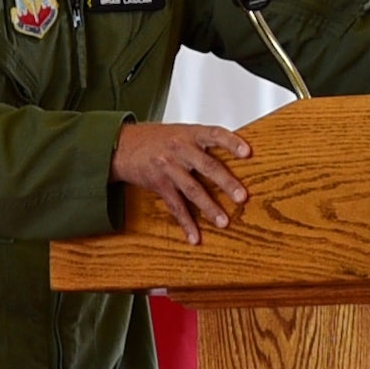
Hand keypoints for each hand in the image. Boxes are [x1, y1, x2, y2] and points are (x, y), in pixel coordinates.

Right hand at [110, 122, 250, 244]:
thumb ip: (202, 142)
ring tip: (223, 222)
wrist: (122, 145)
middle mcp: (180, 149)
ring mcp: (169, 167)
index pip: (214, 134)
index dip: (231, 142)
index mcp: (189, 134)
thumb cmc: (157, 139)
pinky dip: (186, 223)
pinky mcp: (159, 184)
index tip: (247, 152)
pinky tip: (195, 236)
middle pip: (207, 166)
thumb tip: (234, 153)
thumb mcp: (180, 132)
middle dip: (226, 183)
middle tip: (242, 197)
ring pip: (192, 189)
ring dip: (209, 207)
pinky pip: (175, 206)